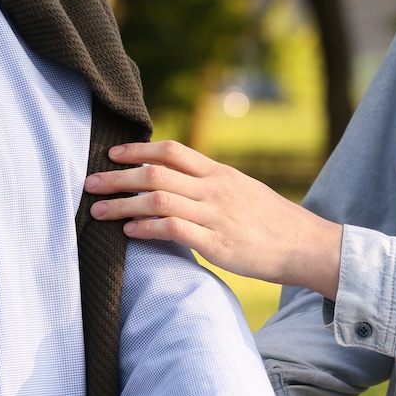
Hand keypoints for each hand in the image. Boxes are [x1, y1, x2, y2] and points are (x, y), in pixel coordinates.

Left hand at [85, 141, 342, 298]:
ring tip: (97, 210)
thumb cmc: (272, 222)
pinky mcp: (217, 243)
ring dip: (122, 204)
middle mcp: (215, 189)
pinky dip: (145, 228)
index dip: (138, 150)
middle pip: (156, 173)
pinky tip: (128, 232)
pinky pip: (173, 229)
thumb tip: (177, 184)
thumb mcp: (242, 191)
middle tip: (89, 183)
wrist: (306, 245)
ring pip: (158, 200)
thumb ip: (210, 185)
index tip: (112, 155)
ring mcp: (215, 215)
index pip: (172, 151)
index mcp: (220, 173)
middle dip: (118, 177)